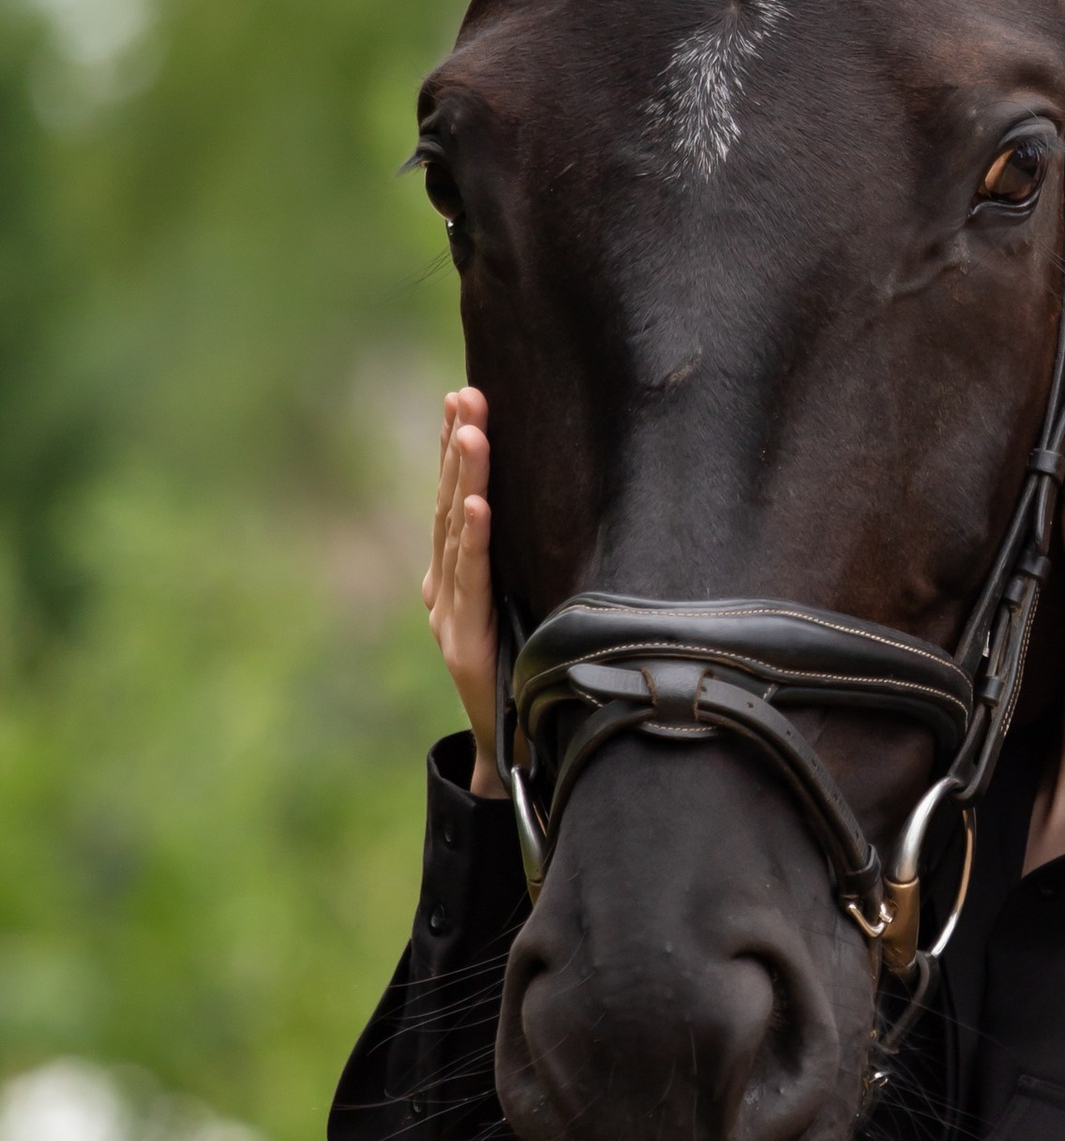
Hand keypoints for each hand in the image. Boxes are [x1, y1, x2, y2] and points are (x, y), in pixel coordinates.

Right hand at [423, 387, 501, 796]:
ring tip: (471, 432)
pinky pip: (471, 581)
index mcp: (454, 576)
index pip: (456, 500)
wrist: (506, 745)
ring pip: (456, 534)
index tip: (463, 398)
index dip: (456, 450)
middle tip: (464, 396)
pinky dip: (474, 541)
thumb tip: (545, 506)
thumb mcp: (518, 606)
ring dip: (464, 480)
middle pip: (450, 505)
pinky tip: (480, 506)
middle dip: (457, 448)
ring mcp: (448, 613)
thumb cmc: (520, 670)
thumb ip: (515, 565)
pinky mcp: (463, 640)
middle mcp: (443, 587)